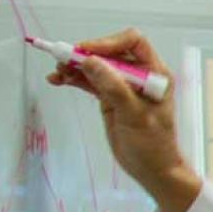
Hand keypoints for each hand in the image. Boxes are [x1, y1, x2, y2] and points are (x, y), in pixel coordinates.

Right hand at [43, 29, 200, 211]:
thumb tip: (90, 61)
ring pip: (96, 66)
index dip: (109, 42)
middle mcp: (139, 74)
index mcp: (155, 73)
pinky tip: (58, 79)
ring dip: (75, 66)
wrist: (152, 169)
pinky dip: (74, 78)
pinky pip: (90, 81)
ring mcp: (123, 85)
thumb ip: (114, 87)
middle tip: (63, 60)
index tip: (87, 52)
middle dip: (86, 54)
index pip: (133, 42)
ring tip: (57, 71)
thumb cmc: (153, 144)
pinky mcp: (110, 97)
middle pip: (109, 52)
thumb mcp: (134, 115)